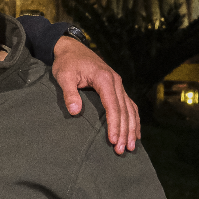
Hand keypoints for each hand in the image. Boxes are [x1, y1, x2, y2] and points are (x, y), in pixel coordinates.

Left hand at [50, 36, 139, 153]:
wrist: (71, 48)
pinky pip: (129, 105)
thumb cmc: (66, 63)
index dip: (114, 124)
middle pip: (124, 110)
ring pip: (130, 109)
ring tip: (131, 147)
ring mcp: (118, 84)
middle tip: (122, 150)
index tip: (113, 140)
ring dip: (131, 128)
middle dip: (125, 131)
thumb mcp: (63, 76)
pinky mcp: (117, 87)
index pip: (113, 106)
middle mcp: (116, 81)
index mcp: (105, 79)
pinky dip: (134, 119)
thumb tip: (76, 111)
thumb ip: (69, 93)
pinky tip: (135, 133)